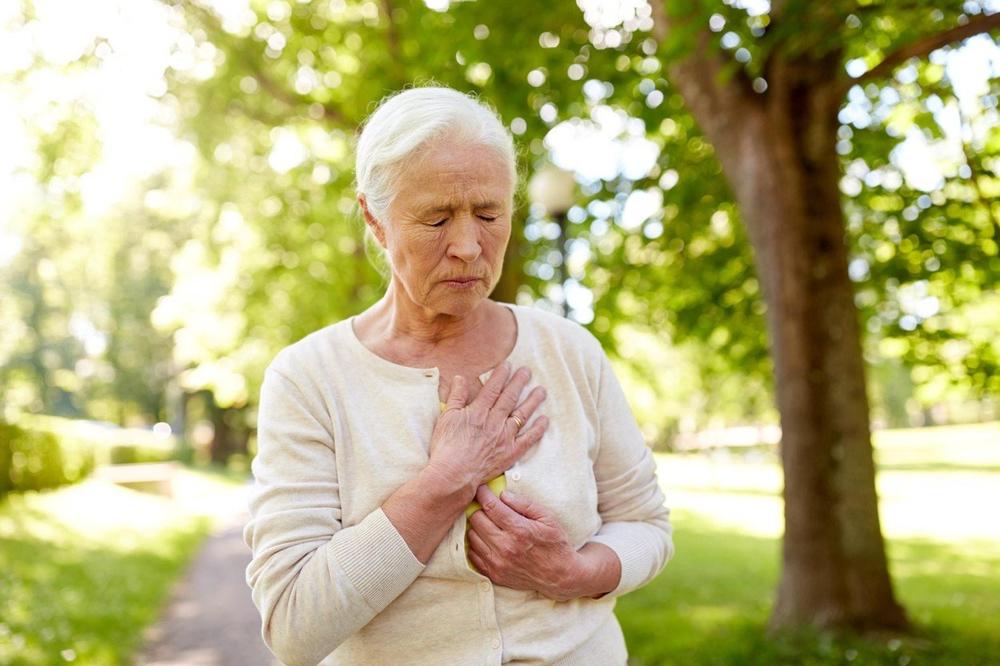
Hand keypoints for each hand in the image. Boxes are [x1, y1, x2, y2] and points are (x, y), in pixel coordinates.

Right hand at [427, 363, 547, 499]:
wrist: (453, 474)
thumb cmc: (445, 447)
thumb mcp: (446, 417)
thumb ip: (455, 396)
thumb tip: (460, 378)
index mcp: (478, 411)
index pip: (493, 389)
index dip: (501, 375)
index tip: (508, 365)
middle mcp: (494, 421)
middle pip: (510, 398)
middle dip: (519, 382)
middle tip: (527, 371)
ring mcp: (504, 437)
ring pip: (522, 415)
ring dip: (533, 401)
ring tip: (541, 390)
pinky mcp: (510, 453)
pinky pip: (528, 439)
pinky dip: (538, 429)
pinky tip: (545, 420)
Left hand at [466, 486, 581, 601]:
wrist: (560, 576)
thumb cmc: (555, 543)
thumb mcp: (547, 518)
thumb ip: (524, 504)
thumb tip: (503, 494)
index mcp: (519, 530)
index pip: (491, 506)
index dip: (483, 494)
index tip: (481, 489)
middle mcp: (506, 547)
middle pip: (476, 520)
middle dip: (480, 509)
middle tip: (487, 508)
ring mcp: (498, 562)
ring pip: (472, 537)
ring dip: (477, 527)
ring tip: (488, 524)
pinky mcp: (494, 574)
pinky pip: (472, 555)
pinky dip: (476, 545)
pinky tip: (487, 540)